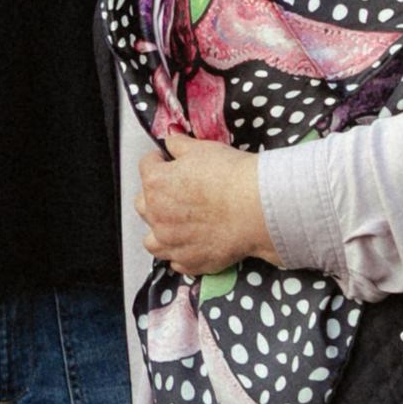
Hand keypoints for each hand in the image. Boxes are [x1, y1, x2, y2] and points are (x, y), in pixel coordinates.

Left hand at [138, 135, 270, 278]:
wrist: (258, 208)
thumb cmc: (232, 177)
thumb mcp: (203, 149)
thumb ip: (180, 145)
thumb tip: (172, 142)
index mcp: (156, 182)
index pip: (147, 166)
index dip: (160, 161)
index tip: (169, 161)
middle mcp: (157, 214)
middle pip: (144, 204)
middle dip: (156, 196)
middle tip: (176, 191)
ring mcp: (171, 241)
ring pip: (152, 240)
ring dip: (160, 231)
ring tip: (177, 224)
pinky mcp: (189, 260)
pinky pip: (175, 261)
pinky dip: (181, 253)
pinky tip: (193, 244)